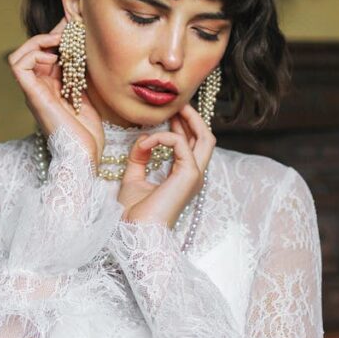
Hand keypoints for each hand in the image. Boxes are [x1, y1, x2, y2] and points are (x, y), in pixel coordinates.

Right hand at [7, 18, 104, 166]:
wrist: (83, 156)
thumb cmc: (87, 132)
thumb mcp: (88, 93)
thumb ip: (82, 72)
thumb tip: (84, 45)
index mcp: (51, 86)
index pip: (46, 52)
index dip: (58, 35)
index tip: (77, 24)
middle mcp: (39, 87)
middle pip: (32, 50)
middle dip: (51, 33)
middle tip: (71, 27)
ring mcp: (33, 91)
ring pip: (20, 55)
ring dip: (39, 42)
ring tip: (60, 41)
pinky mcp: (33, 95)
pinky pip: (19, 65)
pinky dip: (34, 54)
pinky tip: (55, 56)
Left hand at [117, 103, 215, 226]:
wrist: (134, 233)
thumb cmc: (133, 214)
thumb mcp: (133, 178)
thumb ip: (139, 157)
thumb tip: (143, 138)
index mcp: (182, 177)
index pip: (191, 145)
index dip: (182, 126)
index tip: (167, 114)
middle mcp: (193, 176)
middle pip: (205, 138)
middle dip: (193, 118)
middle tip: (177, 104)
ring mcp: (194, 176)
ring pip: (205, 138)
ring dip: (190, 119)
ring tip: (175, 108)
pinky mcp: (188, 175)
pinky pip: (179, 143)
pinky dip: (161, 137)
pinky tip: (146, 142)